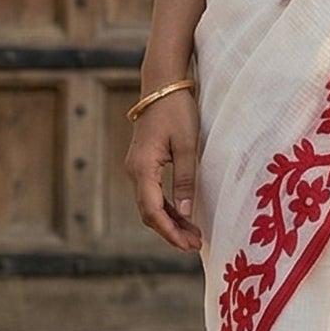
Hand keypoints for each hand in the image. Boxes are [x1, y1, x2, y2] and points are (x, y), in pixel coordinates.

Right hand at [125, 90, 202, 253]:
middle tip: (195, 245)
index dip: (170, 232)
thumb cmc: (177, 111)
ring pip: (150, 205)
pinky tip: (184, 216)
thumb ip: (185, 180)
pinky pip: (152, 194)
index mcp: (142, 168)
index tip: (188, 245)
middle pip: (149, 212)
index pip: (153, 211)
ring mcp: (136, 168)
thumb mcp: (188, 145)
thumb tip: (187, 214)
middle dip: (171, 231)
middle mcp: (134, 171)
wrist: (162, 85)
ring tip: (193, 235)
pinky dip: (167, 208)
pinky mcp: (143, 164)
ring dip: (170, 221)